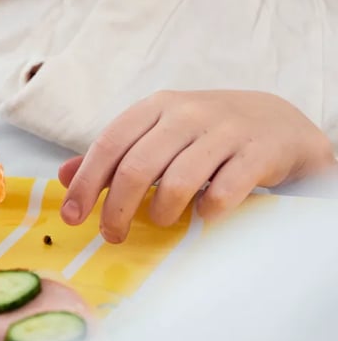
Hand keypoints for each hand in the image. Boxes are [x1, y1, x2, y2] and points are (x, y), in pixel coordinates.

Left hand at [58, 90, 334, 241]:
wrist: (276, 121)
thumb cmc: (206, 132)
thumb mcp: (159, 132)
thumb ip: (114, 154)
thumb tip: (64, 176)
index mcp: (158, 106)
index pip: (111, 142)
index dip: (87, 182)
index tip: (72, 217)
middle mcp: (187, 113)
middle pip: (138, 166)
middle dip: (117, 209)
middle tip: (112, 235)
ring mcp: (224, 132)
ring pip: (179, 180)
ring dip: (161, 212)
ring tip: (159, 221)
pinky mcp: (255, 154)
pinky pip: (224, 192)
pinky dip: (207, 212)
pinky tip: (202, 215)